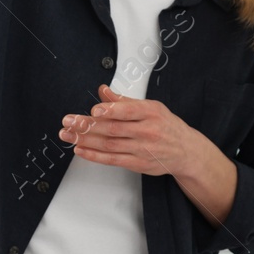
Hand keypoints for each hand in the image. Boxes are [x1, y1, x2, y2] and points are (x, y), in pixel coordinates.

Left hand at [60, 84, 213, 177]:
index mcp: (150, 113)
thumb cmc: (167, 126)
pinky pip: (112, 159)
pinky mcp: (137, 163)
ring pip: (109, 144)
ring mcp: (141, 149)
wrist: (186, 152)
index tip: (94, 110)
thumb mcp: (151, 107)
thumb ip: (124, 101)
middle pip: (113, 128)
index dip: (110, 110)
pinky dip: (94, 155)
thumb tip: (103, 91)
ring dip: (85, 140)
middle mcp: (146, 131)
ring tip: (67, 134)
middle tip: (69, 121)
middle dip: (87, 125)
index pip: (128, 111)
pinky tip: (80, 149)